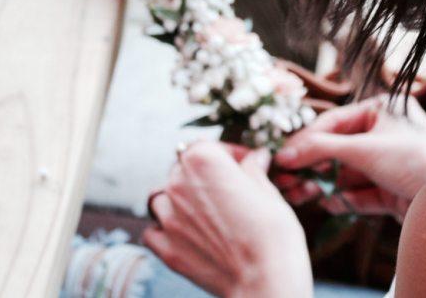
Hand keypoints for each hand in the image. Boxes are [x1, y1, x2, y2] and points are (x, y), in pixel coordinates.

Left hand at [141, 141, 313, 297]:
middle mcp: (179, 185)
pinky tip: (185, 231)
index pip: (210, 145)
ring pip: (162, 196)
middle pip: (183, 167)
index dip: (232, 152)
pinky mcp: (167, 249)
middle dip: (204, 173)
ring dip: (179, 198)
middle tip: (229, 186)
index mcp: (203, 161)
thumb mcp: (268, 192)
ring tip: (204, 208)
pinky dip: (164, 229)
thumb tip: (255, 159)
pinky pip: (153, 231)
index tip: (246, 161)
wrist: (265, 281)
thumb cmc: (272, 236)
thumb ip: (254, 170)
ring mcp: (169, 219)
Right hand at [274, 95, 425, 218]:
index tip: (281, 157)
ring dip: (321, 185)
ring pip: (345, 174)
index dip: (306, 140)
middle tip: (284, 180)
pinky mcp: (392, 190)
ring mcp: (388, 163)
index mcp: (382, 109)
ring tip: (297, 195)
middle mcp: (384, 133)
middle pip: (336, 150)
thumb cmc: (417, 160)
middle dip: (310, 166)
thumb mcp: (364, 149)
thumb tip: (284, 154)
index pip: (333, 122)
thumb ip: (321, 150)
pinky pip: (360, 193)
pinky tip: (326, 204)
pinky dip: (342, 199)